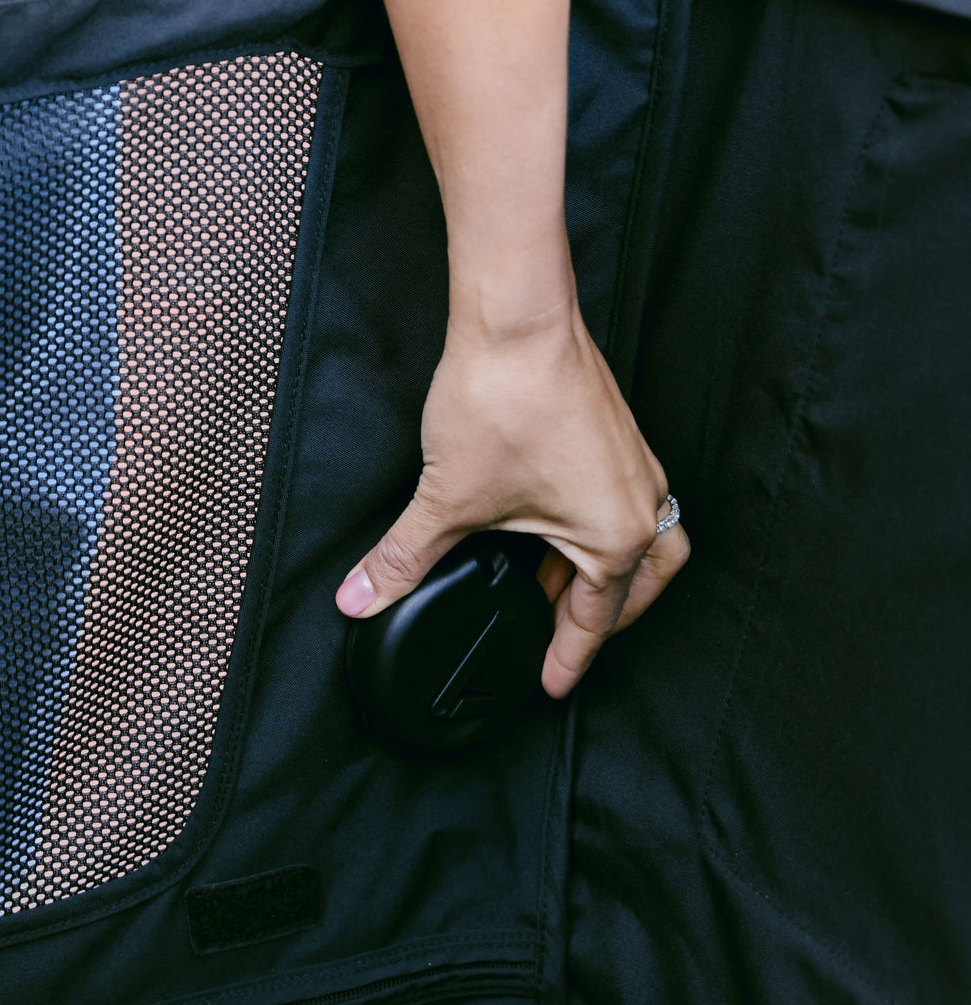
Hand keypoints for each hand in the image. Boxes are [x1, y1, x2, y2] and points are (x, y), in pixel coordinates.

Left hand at [334, 307, 689, 695]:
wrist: (515, 319)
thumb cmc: (503, 400)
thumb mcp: (448, 501)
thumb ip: (404, 559)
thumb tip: (364, 595)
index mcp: (617, 535)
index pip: (594, 620)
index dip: (564, 659)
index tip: (549, 685)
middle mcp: (640, 501)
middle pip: (641, 584)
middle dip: (605, 618)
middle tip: (565, 638)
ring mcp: (633, 463)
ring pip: (639, 539)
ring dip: (600, 570)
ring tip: (550, 587)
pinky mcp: (614, 434)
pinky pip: (621, 501)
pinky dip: (592, 527)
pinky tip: (547, 524)